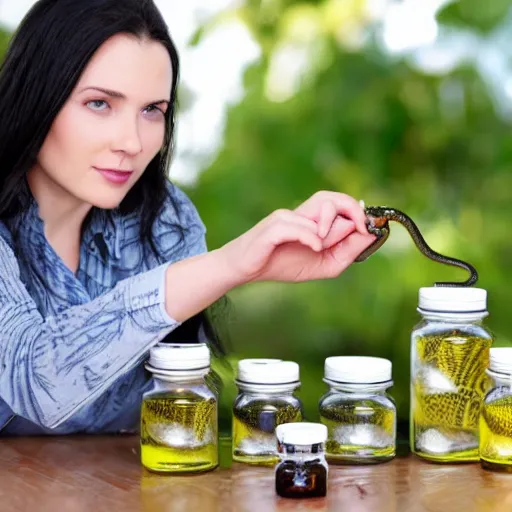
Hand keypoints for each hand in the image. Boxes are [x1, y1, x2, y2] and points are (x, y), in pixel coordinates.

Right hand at [219, 191, 375, 282]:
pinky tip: (315, 249)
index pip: (337, 204)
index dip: (358, 212)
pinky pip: (300, 228)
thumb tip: (366, 234)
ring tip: (323, 247)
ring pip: (318, 210)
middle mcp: (298, 213)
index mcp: (310, 219)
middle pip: (329, 197)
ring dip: (331, 229)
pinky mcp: (273, 228)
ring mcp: (285, 217)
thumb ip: (345, 251)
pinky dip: (312, 238)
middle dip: (351, 210)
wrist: (246, 271)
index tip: (370, 228)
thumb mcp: (323, 264)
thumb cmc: (281, 265)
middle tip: (362, 228)